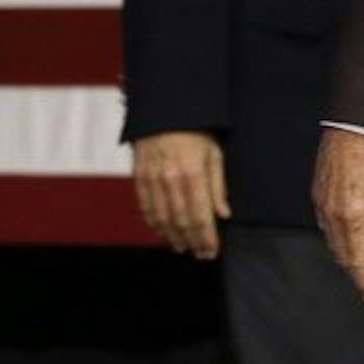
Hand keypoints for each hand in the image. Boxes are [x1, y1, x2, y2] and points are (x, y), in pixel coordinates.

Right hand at [131, 130, 229, 258]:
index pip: (200, 216)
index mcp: (193, 174)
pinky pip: (145, 207)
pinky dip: (153, 223)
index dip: (206, 238)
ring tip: (182, 247)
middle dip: (191, 241)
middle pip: (180, 221)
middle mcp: (170, 180)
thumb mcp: (215, 154)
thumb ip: (218, 187)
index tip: (212, 251)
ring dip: (172, 236)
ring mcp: (152, 179)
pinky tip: (161, 231)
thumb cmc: (196, 130)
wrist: (165, 109)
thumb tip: (224, 215)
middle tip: (199, 254)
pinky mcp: (139, 176)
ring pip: (161, 218)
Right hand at [311, 128, 363, 304]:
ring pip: (331, 243)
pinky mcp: (317, 196)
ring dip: (344, 256)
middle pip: (341, 256)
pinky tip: (346, 237)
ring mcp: (321, 207)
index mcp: (352, 220)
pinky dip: (336, 238)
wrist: (352, 130)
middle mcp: (332, 217)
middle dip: (354, 273)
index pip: (357, 262)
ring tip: (359, 265)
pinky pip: (325, 227)